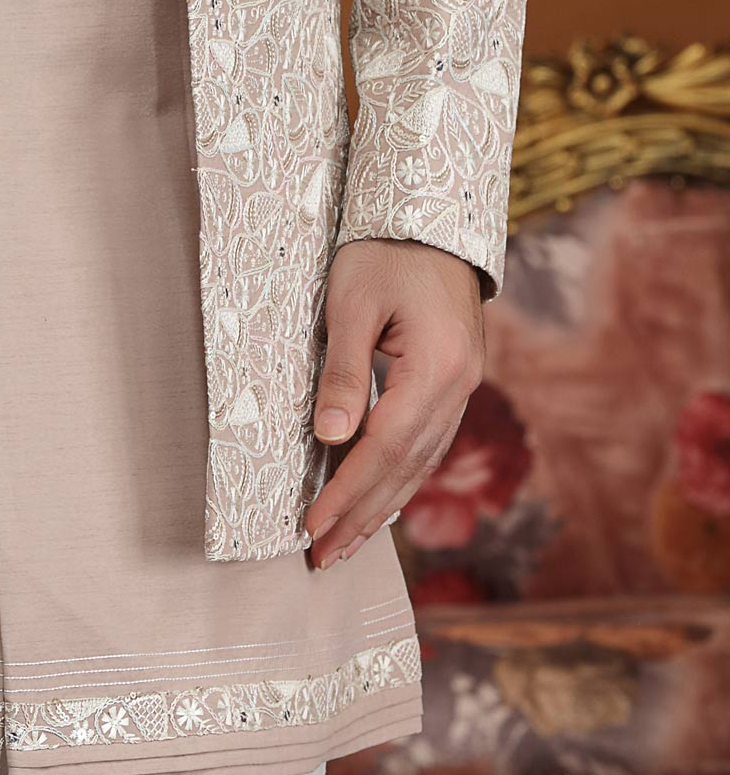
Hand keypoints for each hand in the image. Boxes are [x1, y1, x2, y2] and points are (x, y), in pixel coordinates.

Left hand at [303, 239, 483, 571]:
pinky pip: (427, 444)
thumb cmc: (385, 251)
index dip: (345, 491)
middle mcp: (458, 388)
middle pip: (406, 468)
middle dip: (361, 516)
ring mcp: (463, 388)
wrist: (432, 218)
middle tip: (322, 556)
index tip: (311, 526)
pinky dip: (400, 477)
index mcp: (435, 369)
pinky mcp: (455, 383)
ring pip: (420, 463)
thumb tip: (330, 438)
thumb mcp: (352, 303)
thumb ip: (344, 373)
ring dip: (382, 506)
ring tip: (346, 543)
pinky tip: (380, 501)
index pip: (383, 448)